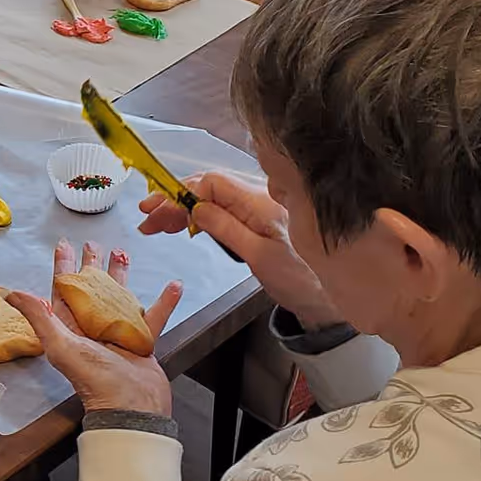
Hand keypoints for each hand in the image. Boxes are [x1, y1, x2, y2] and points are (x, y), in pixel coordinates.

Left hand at [7, 241, 181, 415]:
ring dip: (121, 276)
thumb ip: (38, 318)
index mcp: (70, 328)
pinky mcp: (141, 341)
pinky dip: (164, 301)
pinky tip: (173, 286)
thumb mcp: (60, 345)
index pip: (63, 290)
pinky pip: (154, 316)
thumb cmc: (95, 381)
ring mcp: (118, 333)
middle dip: (91, 266)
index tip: (64, 246)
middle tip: (93, 246)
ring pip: (119, 297)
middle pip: (91, 289)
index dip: (63, 267)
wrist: (131, 407)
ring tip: (122, 254)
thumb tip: (11, 294)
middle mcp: (92, 328)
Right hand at [138, 171, 341, 329]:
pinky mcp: (261, 218)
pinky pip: (224, 207)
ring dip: (183, 208)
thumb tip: (194, 207)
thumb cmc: (303, 280)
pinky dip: (200, 214)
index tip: (156, 210)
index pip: (211, 182)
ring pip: (213, 197)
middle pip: (208, 186)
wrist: (332, 298)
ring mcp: (261, 206)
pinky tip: (186, 225)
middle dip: (175, 200)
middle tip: (148, 220)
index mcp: (261, 201)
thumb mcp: (259, 257)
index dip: (179, 193)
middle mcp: (262, 196)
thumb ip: (227, 228)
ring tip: (157, 225)